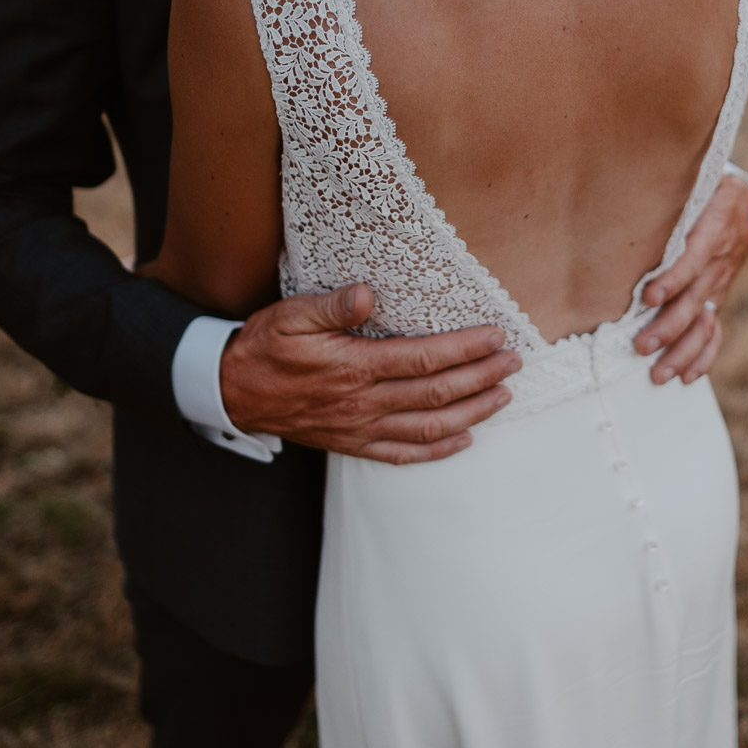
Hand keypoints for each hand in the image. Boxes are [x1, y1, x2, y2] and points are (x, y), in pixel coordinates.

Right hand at [220, 284, 521, 464]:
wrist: (233, 392)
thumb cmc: (266, 346)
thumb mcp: (291, 314)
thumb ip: (331, 305)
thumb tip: (368, 294)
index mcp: (354, 367)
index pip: (424, 358)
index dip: (465, 349)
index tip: (496, 336)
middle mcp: (364, 402)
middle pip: (437, 393)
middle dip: (482, 378)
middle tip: (514, 363)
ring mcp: (361, 428)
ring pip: (429, 427)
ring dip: (472, 413)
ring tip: (503, 397)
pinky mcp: (354, 444)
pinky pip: (404, 454)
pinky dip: (438, 450)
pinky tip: (464, 440)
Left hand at [635, 174, 747, 383]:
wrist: (740, 201)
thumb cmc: (700, 186)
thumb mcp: (694, 178)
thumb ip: (668, 187)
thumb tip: (627, 185)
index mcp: (712, 226)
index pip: (693, 259)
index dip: (673, 279)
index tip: (648, 297)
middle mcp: (718, 260)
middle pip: (694, 300)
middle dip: (668, 327)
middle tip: (640, 347)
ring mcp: (718, 282)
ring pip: (704, 323)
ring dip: (683, 351)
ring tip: (658, 373)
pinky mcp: (716, 296)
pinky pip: (715, 331)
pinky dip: (704, 356)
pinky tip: (687, 375)